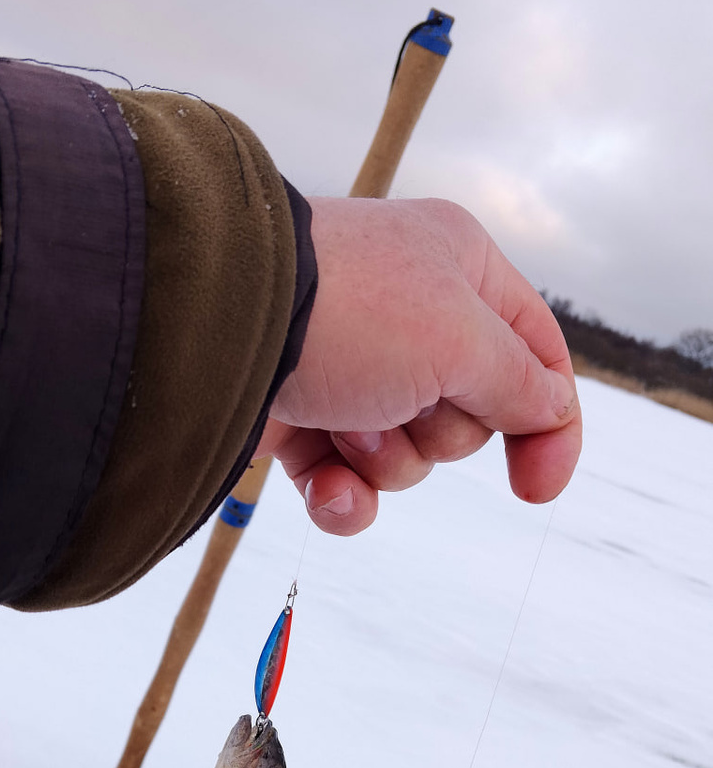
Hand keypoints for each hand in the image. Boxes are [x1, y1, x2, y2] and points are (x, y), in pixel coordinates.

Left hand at [255, 196, 581, 533]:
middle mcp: (412, 318)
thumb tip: (552, 410)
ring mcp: (355, 372)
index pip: (537, 354)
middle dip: (441, 431)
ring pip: (410, 456)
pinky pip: (348, 485)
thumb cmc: (350, 312)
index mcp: (461, 270)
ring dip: (385, 457)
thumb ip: (520, 382)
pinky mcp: (305, 422)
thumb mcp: (462, 338)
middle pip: (471, 416)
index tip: (537, 488)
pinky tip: (327, 489)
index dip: (548, 424)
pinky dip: (342, 497)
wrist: (216, 331)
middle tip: (404, 400)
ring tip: (345, 422)